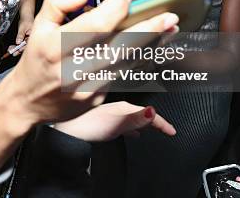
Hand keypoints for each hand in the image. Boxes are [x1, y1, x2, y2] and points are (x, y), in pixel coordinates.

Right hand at [2, 0, 178, 126]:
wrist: (27, 101)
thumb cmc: (36, 59)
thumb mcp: (37, 25)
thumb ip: (57, 3)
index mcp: (55, 47)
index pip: (92, 25)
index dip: (114, 9)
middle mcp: (72, 69)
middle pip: (117, 46)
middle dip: (147, 30)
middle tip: (168, 16)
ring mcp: (86, 87)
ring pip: (126, 62)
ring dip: (151, 44)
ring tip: (169, 29)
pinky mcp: (95, 99)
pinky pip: (122, 75)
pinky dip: (138, 59)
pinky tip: (151, 48)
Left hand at [8, 14, 32, 56]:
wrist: (26, 16)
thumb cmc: (27, 20)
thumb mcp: (22, 27)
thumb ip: (20, 35)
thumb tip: (18, 42)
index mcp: (33, 36)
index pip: (28, 44)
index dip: (22, 48)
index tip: (17, 50)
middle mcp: (31, 39)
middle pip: (25, 47)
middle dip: (17, 50)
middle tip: (12, 52)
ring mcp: (27, 40)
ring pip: (22, 46)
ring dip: (16, 48)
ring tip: (10, 50)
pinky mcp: (24, 40)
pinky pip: (20, 44)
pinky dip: (16, 46)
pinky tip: (11, 47)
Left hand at [54, 102, 175, 141]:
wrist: (67, 131)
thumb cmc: (88, 125)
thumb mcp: (116, 123)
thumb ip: (135, 118)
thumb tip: (152, 112)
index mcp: (123, 106)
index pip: (148, 113)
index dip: (162, 122)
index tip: (172, 131)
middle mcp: (117, 107)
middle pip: (142, 114)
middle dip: (156, 121)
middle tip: (168, 130)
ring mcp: (111, 113)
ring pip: (134, 118)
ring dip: (145, 124)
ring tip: (154, 130)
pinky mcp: (105, 121)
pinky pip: (126, 124)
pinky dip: (134, 128)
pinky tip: (132, 133)